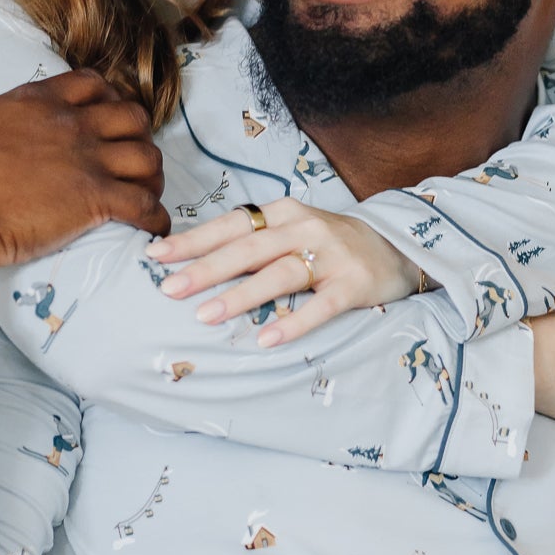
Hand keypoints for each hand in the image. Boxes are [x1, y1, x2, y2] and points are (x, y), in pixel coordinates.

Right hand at [0, 73, 167, 344]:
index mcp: (32, 102)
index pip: (90, 84)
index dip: (107, 101)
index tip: (107, 121)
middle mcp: (66, 123)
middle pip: (131, 116)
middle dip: (138, 139)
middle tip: (131, 163)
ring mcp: (84, 159)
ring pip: (148, 157)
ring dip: (153, 178)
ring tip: (147, 196)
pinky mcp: (94, 199)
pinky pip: (145, 205)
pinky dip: (156, 219)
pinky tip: (152, 231)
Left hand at [144, 199, 419, 345]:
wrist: (398, 249)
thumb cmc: (331, 245)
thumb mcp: (292, 232)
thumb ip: (253, 242)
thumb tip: (193, 261)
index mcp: (283, 213)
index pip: (231, 225)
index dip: (193, 240)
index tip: (156, 256)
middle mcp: (305, 228)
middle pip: (249, 248)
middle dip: (206, 268)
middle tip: (168, 289)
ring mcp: (332, 256)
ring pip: (280, 275)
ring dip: (241, 295)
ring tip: (205, 316)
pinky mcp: (354, 285)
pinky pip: (320, 307)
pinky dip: (293, 323)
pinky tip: (266, 340)